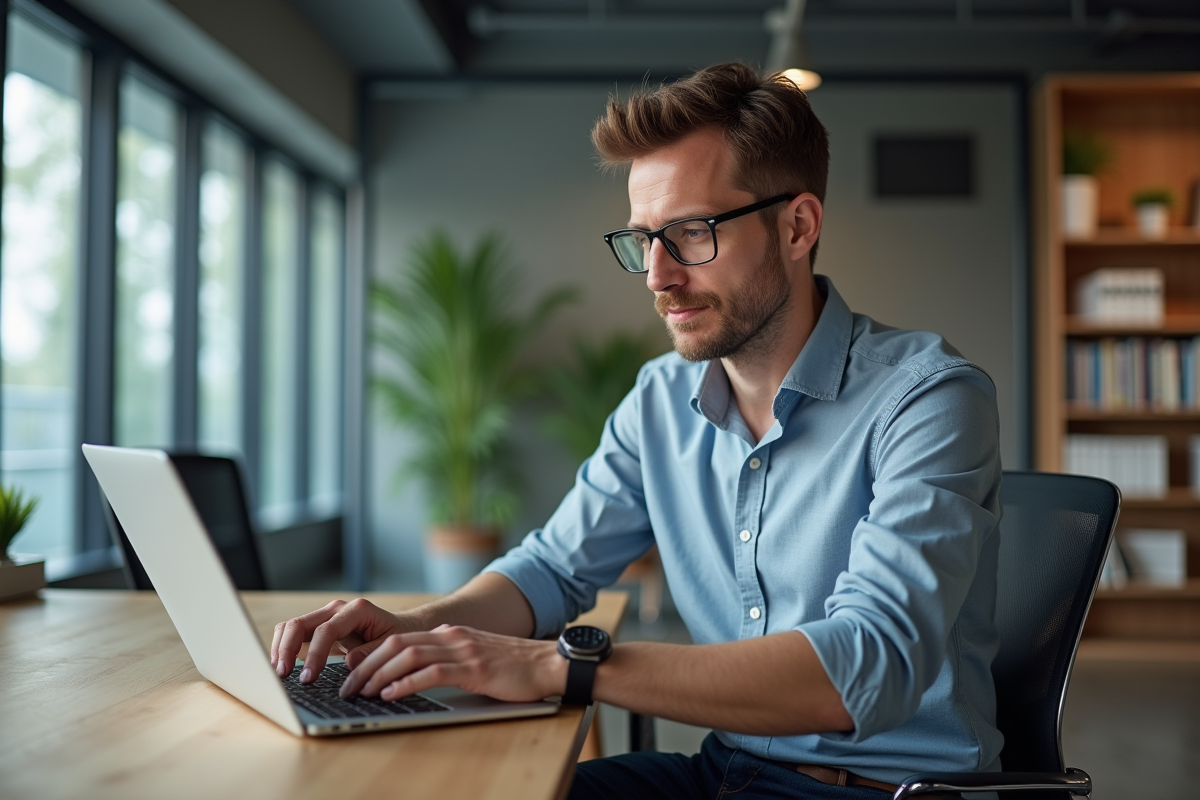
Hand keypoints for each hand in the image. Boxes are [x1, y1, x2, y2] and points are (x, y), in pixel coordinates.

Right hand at [270, 598, 417, 681]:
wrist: (400, 628)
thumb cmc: (396, 637)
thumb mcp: (390, 646)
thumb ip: (370, 653)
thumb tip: (349, 662)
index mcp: (357, 610)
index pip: (326, 630)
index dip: (314, 655)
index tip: (308, 678)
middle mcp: (337, 609)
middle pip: (300, 623)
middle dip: (287, 650)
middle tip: (283, 675)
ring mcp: (325, 616)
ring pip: (291, 626)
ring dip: (280, 648)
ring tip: (278, 673)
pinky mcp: (318, 627)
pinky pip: (293, 633)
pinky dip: (283, 648)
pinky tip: (282, 667)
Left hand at [337, 624, 566, 703]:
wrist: (549, 663)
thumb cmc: (514, 667)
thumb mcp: (475, 656)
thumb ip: (449, 659)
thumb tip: (417, 674)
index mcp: (450, 634)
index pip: (399, 640)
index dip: (371, 656)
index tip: (352, 674)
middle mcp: (452, 636)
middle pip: (396, 645)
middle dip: (366, 666)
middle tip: (346, 686)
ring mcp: (463, 650)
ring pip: (408, 655)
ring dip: (379, 675)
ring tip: (361, 692)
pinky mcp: (474, 668)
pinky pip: (432, 673)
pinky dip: (406, 683)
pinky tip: (391, 694)